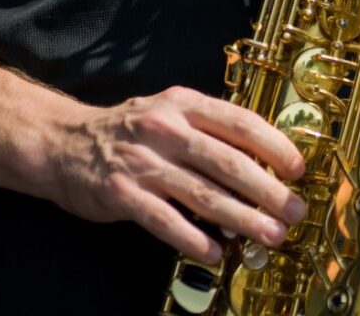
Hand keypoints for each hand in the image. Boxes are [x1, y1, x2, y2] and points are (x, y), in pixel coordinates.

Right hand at [45, 86, 305, 264]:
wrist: (62, 142)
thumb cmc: (132, 131)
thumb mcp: (173, 113)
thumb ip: (213, 131)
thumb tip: (267, 160)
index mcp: (185, 105)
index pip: (240, 122)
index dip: (274, 146)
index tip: (298, 169)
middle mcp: (166, 130)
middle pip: (228, 162)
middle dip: (268, 190)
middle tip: (295, 210)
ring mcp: (142, 162)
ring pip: (202, 194)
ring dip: (242, 218)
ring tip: (271, 234)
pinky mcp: (121, 193)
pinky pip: (164, 220)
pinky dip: (192, 239)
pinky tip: (215, 253)